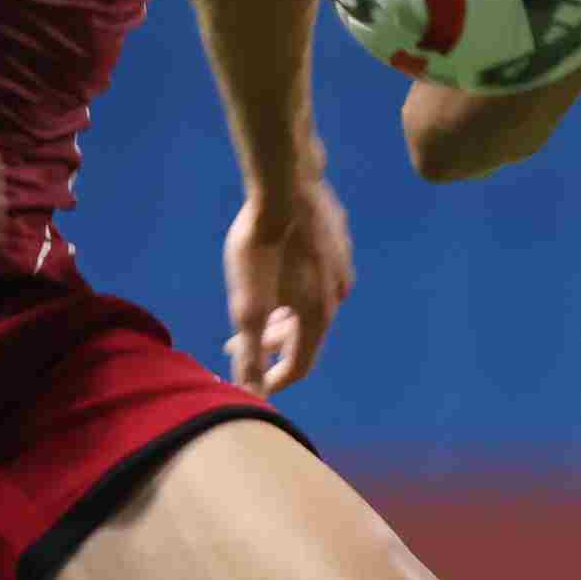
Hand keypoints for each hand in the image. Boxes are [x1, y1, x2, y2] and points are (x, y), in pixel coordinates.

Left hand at [223, 180, 353, 396]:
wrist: (285, 183)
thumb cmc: (260, 246)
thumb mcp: (247, 306)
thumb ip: (250, 353)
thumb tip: (250, 396)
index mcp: (319, 316)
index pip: (300, 365)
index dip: (274, 380)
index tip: (252, 382)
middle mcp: (338, 294)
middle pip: (304, 333)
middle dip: (270, 343)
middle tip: (238, 343)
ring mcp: (341, 263)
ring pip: (311, 301)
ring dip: (283, 313)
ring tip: (257, 306)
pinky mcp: (337, 237)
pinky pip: (316, 272)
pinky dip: (295, 282)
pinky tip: (278, 268)